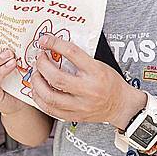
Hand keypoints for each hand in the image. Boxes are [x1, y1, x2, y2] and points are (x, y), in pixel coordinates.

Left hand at [31, 34, 145, 126]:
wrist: (121, 105)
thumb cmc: (110, 82)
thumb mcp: (99, 64)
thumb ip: (79, 58)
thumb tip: (55, 47)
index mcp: (95, 71)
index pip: (71, 53)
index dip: (54, 43)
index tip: (44, 39)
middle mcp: (88, 89)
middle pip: (57, 78)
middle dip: (42, 65)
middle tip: (38, 59)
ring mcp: (81, 105)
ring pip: (51, 97)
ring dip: (37, 83)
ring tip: (35, 74)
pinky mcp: (75, 116)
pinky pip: (51, 110)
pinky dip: (39, 99)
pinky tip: (37, 91)